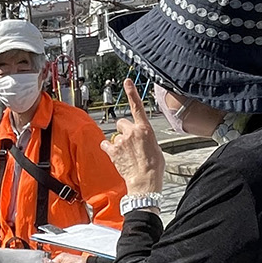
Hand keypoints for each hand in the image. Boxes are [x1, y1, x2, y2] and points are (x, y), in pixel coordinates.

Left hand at [101, 80, 164, 194]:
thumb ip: (145, 137)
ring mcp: (121, 141)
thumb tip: (141, 139)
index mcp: (145, 129)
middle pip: (122, 123)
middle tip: (129, 143)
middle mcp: (132, 131)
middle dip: (124, 130)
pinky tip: (115, 156)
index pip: (137, 106)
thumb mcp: (155, 147)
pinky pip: (106, 145)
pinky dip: (109, 149)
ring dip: (118, 142)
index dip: (131, 92)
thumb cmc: (154, 166)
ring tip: (126, 154)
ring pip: (115, 135)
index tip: (127, 81)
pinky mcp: (113, 150)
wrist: (145, 181)